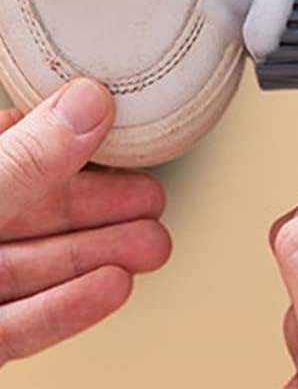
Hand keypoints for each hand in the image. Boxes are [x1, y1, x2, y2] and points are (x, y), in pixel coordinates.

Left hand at [0, 80, 171, 365]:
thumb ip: (26, 161)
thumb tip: (87, 104)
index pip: (14, 143)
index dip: (72, 135)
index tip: (121, 126)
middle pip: (38, 210)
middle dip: (105, 205)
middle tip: (154, 198)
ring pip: (39, 266)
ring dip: (102, 254)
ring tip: (153, 244)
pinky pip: (23, 322)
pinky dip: (71, 306)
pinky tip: (113, 288)